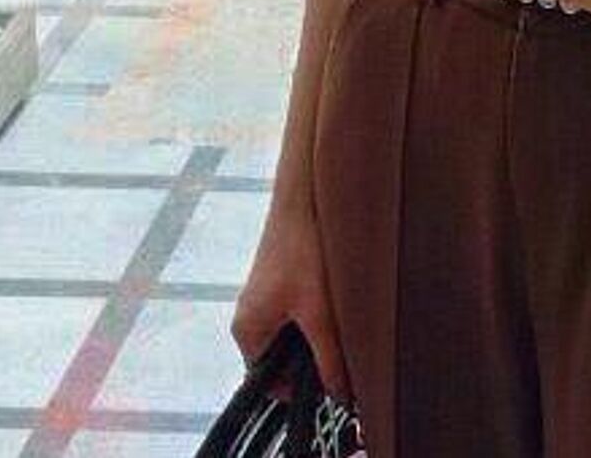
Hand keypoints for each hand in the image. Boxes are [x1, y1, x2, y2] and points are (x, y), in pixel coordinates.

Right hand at [232, 192, 349, 398]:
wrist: (304, 193)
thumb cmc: (303, 250)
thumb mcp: (320, 314)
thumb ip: (330, 360)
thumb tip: (342, 397)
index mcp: (247, 332)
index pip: (271, 384)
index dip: (302, 391)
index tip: (333, 386)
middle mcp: (250, 316)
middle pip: (284, 360)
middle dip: (313, 360)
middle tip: (342, 350)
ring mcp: (264, 297)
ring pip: (296, 335)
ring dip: (319, 333)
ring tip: (340, 316)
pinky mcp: (280, 279)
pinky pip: (300, 312)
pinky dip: (319, 312)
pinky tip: (337, 295)